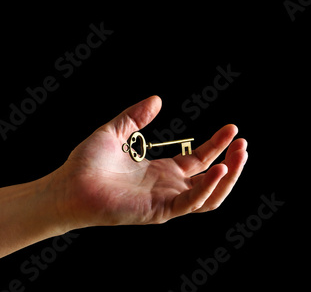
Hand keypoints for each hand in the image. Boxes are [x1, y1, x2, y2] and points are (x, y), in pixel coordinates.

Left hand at [51, 96, 247, 227]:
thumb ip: (136, 116)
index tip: (232, 129)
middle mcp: (168, 187)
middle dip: (231, 163)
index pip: (200, 160)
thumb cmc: (87, 163)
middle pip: (212, 180)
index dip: (218, 145)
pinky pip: (191, 203)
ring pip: (210, 196)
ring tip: (239, 155)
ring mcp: (165, 201)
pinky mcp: (159, 211)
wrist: (67, 185)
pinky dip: (207, 188)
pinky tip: (218, 169)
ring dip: (228, 177)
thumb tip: (157, 99)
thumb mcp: (115, 131)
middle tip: (243, 144)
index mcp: (162, 171)